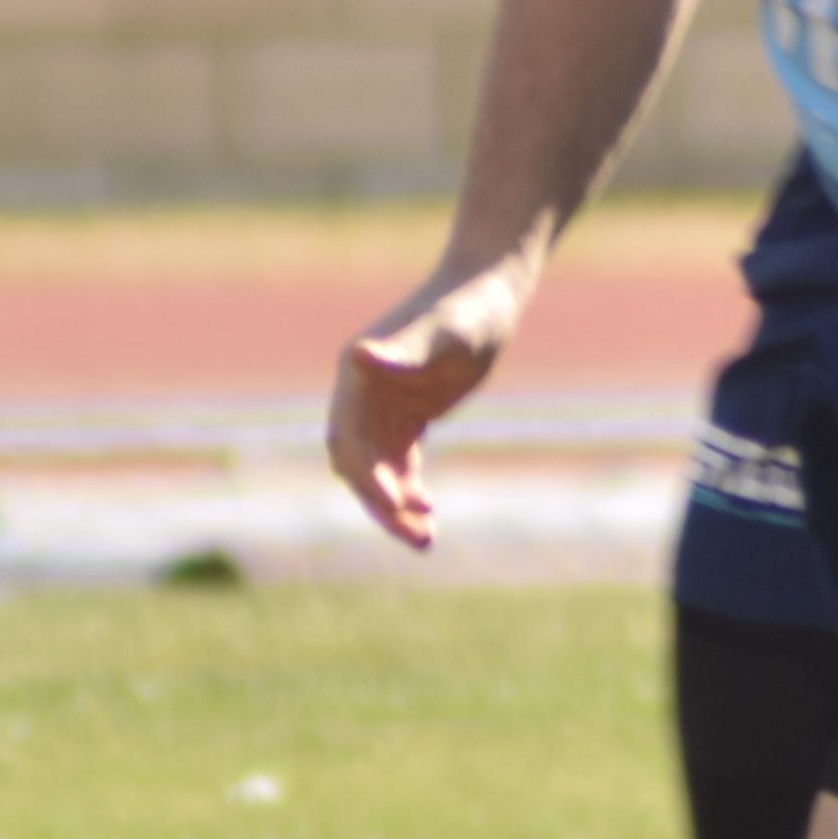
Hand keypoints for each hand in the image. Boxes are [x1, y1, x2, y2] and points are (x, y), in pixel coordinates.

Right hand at [329, 259, 526, 552]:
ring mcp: (381, 409)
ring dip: (394, 508)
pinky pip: (400, 467)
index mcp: (357, 376)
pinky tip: (429, 518)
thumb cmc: (467, 308)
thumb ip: (403, 350)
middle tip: (415, 536)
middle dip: (381, 503)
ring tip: (425, 541)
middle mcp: (360, 395)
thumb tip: (360, 354)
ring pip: (377, 472)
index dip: (368, 474)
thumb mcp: (443, 333)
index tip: (398, 503)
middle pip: (358, 463)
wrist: (488, 296)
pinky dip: (409, 494)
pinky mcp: (405, 419)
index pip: (349, 438)